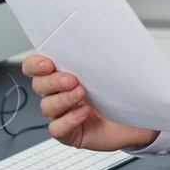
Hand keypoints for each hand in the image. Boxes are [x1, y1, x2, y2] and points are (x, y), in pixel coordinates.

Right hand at [23, 54, 158, 150]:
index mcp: (61, 74)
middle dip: (52, 81)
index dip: (35, 65)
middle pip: (38, 86)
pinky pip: (57, 129)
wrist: (135, 119)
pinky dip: (68, 120)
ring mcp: (62, 115)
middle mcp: (58, 94)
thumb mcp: (108, 70)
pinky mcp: (70, 133)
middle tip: (71, 79)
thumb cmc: (119, 93)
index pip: (34, 67)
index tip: (48, 63)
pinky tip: (83, 112)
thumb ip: (96, 57)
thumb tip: (97, 36)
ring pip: (47, 106)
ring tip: (81, 94)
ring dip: (62, 99)